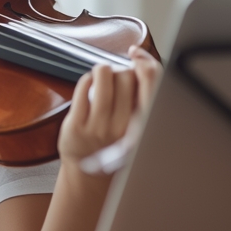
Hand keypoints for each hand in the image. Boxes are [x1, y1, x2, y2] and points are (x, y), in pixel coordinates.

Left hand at [58, 46, 161, 173]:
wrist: (90, 175)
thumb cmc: (115, 142)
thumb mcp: (136, 125)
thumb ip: (142, 99)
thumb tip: (139, 58)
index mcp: (144, 128)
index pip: (153, 83)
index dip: (146, 62)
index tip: (136, 55)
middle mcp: (124, 130)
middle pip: (128, 76)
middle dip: (122, 70)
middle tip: (117, 78)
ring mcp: (99, 129)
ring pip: (104, 76)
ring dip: (103, 69)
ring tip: (102, 74)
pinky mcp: (76, 127)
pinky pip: (84, 86)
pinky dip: (87, 78)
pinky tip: (89, 83)